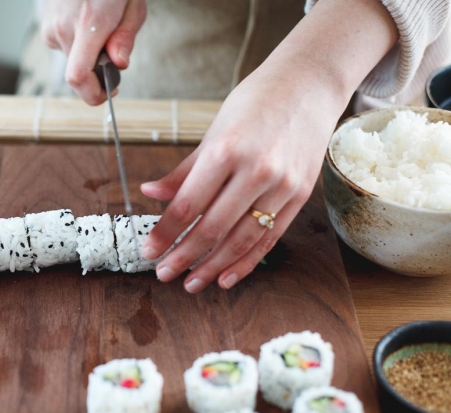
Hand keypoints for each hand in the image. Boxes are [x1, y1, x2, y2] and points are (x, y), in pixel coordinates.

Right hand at [40, 0, 146, 104]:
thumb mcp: (133, 6)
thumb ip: (125, 38)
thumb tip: (119, 65)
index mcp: (90, 22)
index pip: (78, 76)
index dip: (92, 95)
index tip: (109, 92)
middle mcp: (65, 28)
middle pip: (79, 73)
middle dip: (98, 71)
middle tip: (113, 49)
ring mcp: (51, 28)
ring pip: (73, 61)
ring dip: (89, 55)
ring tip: (99, 26)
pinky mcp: (45, 29)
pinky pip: (65, 49)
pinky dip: (78, 44)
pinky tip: (85, 22)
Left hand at [140, 63, 345, 292]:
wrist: (310, 84)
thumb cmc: (256, 102)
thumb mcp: (214, 131)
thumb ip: (184, 170)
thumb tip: (150, 194)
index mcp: (226, 150)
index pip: (187, 205)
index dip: (165, 233)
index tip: (148, 251)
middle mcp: (255, 171)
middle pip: (213, 228)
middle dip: (183, 256)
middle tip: (163, 273)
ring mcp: (282, 186)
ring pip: (242, 240)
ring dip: (213, 267)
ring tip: (191, 282)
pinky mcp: (300, 196)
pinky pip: (270, 238)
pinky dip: (247, 262)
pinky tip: (226, 277)